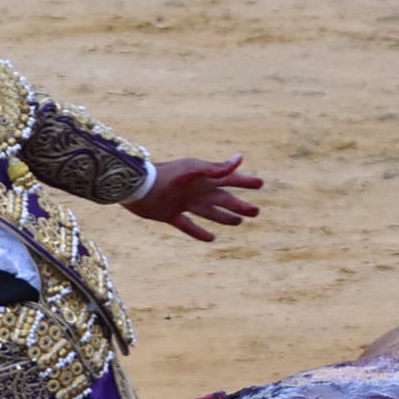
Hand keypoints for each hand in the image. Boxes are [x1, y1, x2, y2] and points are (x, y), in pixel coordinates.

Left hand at [125, 155, 263, 241]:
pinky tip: (211, 238)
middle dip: (240, 205)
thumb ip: (217, 168)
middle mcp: (195, 190)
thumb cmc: (167, 176)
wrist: (138, 187)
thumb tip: (240, 159)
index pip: (229, 179)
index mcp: (203, 178)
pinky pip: (188, 226)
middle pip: (223, 199)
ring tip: (239, 222)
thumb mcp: (194, 171)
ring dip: (225, 217)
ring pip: (209, 212)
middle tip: (256, 212)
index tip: (260, 184)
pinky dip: (200, 232)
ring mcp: (183, 203)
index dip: (245, 182)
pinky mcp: (170, 215)